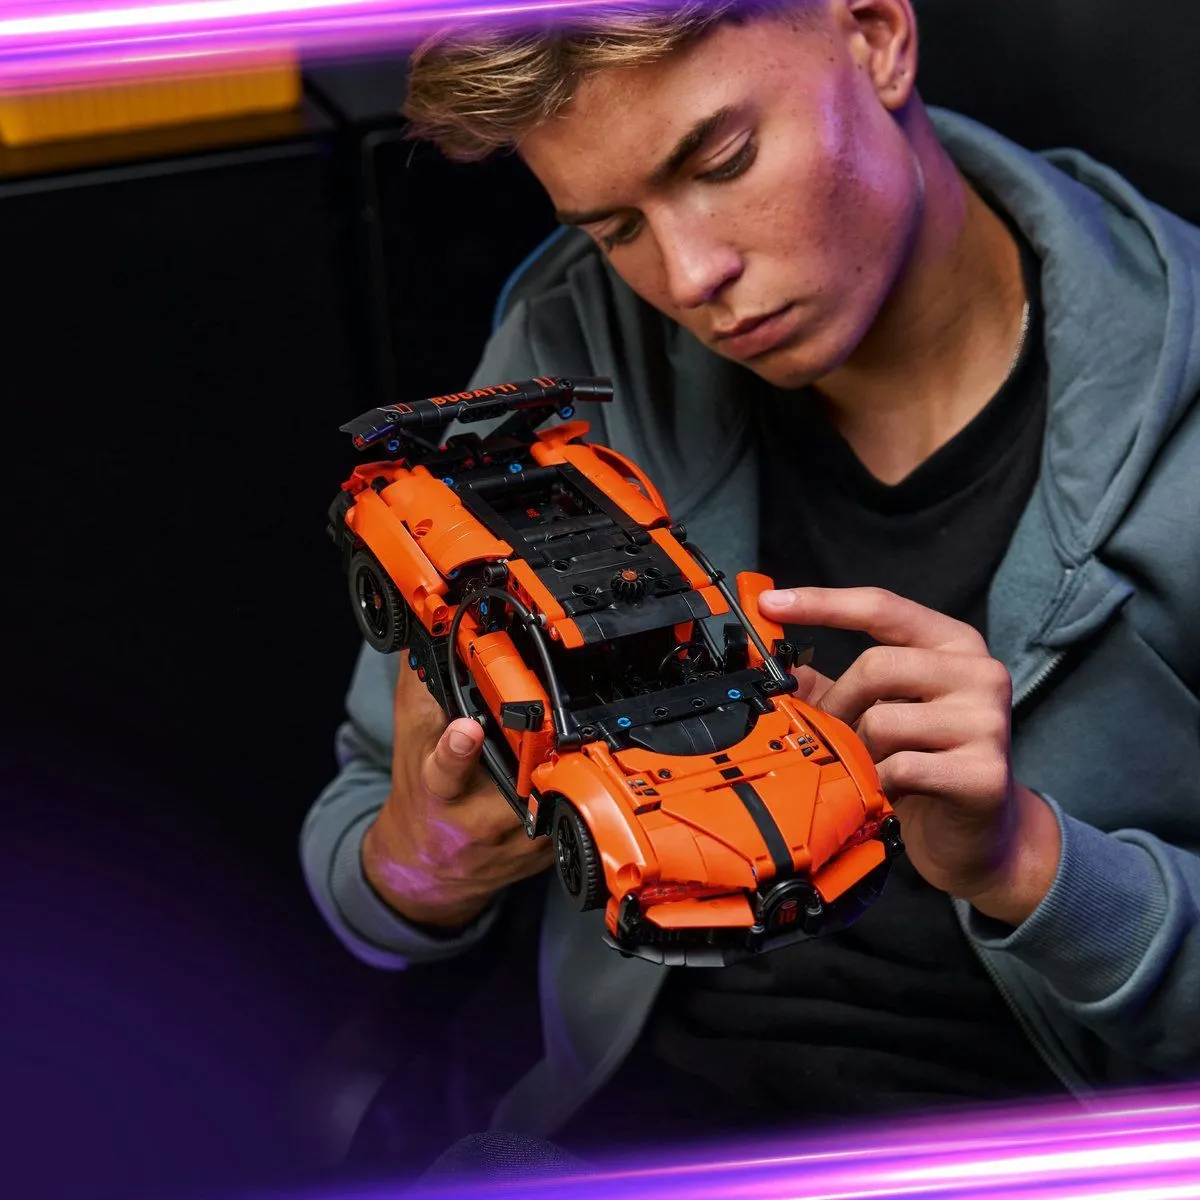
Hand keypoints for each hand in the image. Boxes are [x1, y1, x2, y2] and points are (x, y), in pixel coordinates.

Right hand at [362, 664, 554, 929]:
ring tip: (562, 746)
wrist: (428, 865)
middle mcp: (475, 818)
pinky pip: (570, 809)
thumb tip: (429, 624)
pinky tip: (568, 771)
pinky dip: (575, 784)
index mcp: (438, 787)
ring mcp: (514, 841)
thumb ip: (421, 680)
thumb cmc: (420, 791)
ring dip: (564, 763)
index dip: (456, 749)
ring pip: (554, 791)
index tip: (466, 729)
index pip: (444, 767)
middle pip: (519, 776)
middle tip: (549, 725)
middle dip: (535, 749)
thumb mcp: (411, 734)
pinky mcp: (545, 853)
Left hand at [759, 587, 1060, 925]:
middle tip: (834, 733)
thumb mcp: (881, 709)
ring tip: (872, 766)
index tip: (769, 604)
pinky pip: (900, 768)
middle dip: (838, 704)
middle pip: (876, 666)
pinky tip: (891, 791)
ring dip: (860, 750)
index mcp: (953, 644)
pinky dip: (880, 783)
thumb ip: (833, 684)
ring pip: (882, 721)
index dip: (820, 604)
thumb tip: (775, 665)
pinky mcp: (985, 773)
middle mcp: (980, 673)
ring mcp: (988, 722)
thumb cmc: (926, 761)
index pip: (881, 608)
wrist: (978, 835)